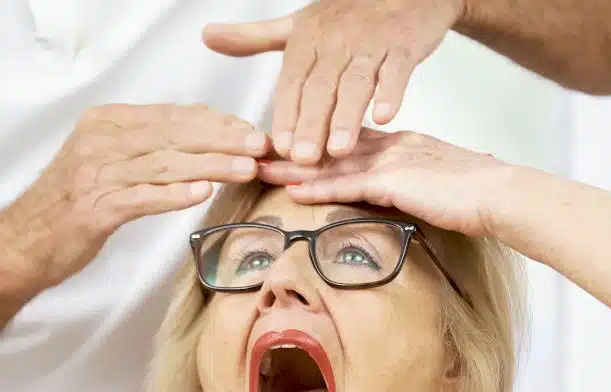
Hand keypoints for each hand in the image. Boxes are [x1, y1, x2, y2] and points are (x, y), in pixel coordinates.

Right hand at [0, 104, 267, 292]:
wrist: (24, 243)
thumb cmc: (73, 206)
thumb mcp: (109, 164)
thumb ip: (149, 149)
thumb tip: (202, 139)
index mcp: (107, 123)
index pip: (173, 117)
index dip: (216, 123)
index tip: (250, 133)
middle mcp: (101, 140)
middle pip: (174, 135)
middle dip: (222, 140)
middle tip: (260, 147)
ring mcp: (96, 173)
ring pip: (164, 164)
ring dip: (210, 166)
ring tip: (245, 169)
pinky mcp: (94, 208)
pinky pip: (141, 198)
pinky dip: (172, 196)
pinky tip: (201, 196)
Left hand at [203, 0, 462, 163]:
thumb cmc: (348, 15)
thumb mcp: (296, 25)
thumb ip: (253, 38)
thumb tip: (208, 36)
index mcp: (307, 41)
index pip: (291, 82)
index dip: (285, 114)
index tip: (278, 147)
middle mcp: (336, 42)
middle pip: (320, 87)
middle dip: (311, 124)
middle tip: (303, 158)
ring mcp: (370, 44)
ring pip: (356, 82)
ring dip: (347, 117)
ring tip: (338, 149)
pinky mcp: (402, 45)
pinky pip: (396, 70)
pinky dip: (391, 92)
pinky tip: (383, 118)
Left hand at [258, 129, 509, 236]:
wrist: (500, 195)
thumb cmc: (476, 196)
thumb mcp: (437, 185)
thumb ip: (414, 187)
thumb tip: (406, 198)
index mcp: (403, 144)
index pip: (351, 143)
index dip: (319, 145)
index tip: (292, 148)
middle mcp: (392, 145)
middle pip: (333, 148)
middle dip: (296, 151)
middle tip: (262, 153)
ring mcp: (392, 160)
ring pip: (333, 162)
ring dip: (295, 168)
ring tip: (262, 170)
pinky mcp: (394, 180)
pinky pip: (348, 184)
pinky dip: (319, 187)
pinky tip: (293, 189)